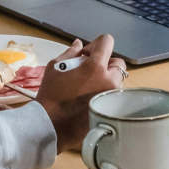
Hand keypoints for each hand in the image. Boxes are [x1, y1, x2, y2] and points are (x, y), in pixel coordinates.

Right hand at [35, 35, 125, 152]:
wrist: (51, 125)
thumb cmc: (51, 95)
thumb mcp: (55, 68)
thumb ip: (70, 53)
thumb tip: (79, 44)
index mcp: (95, 67)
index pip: (107, 42)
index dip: (97, 44)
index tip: (86, 54)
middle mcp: (109, 81)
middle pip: (118, 63)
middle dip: (105, 63)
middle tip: (89, 71)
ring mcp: (112, 97)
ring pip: (118, 81)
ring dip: (107, 79)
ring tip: (89, 86)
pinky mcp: (112, 110)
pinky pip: (114, 96)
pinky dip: (106, 93)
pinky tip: (90, 99)